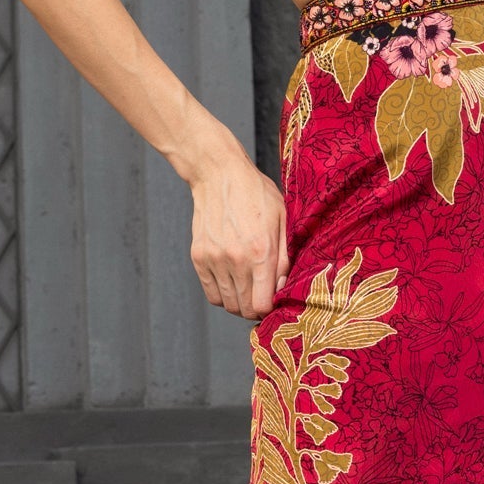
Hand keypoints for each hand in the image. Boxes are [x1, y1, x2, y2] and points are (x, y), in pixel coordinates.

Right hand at [189, 149, 289, 319]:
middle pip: (244, 309)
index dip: (269, 308)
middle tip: (261, 296)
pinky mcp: (199, 257)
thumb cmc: (256, 194)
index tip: (273, 300)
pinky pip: (211, 293)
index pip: (261, 305)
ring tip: (247, 288)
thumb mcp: (282, 220)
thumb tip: (282, 288)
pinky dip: (222, 294)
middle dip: (255, 308)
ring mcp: (214, 259)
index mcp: (261, 252)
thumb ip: (285, 257)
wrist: (219, 174)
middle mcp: (235, 260)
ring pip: (227, 303)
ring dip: (239, 302)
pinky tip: (232, 281)